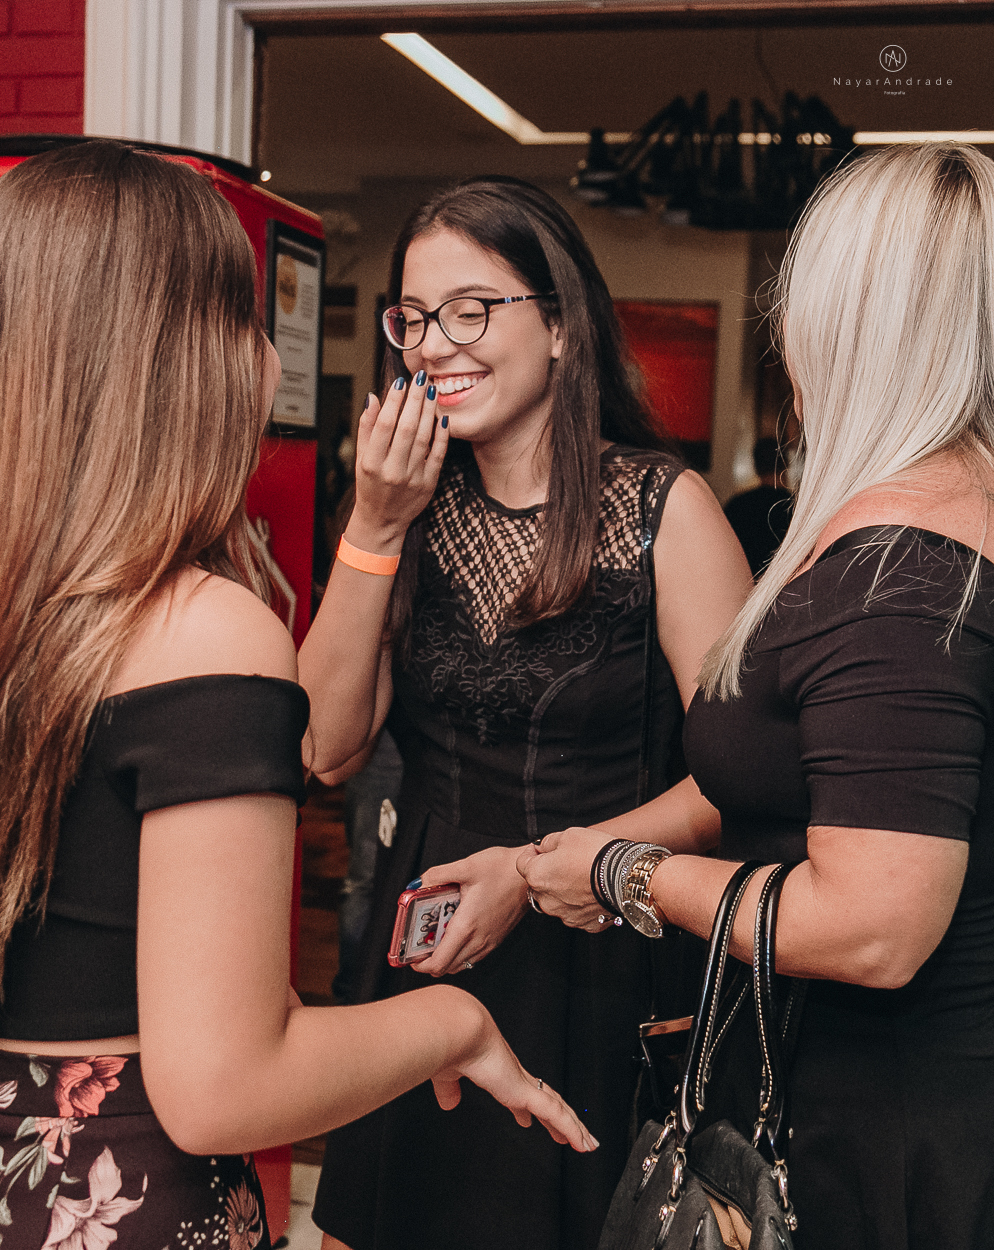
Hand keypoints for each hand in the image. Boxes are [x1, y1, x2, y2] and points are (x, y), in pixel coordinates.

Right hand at [348, 373, 447, 549]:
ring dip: (429, 412)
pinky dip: (441, 435)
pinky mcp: (428, 484)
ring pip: (423, 438)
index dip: (394, 402)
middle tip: (422, 378)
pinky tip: (442, 417)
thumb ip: (366, 428)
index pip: (384, 425)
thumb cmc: (370, 487)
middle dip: (415, 400)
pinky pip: (437, 455)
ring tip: (432, 391)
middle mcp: (392, 470)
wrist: (382, 521)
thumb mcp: (360, 459)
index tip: (401, 382)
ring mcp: (412, 478)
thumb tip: (372, 398)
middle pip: (407, 428)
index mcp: (372, 462)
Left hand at [410, 847, 529, 975]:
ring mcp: (488, 942)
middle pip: (446, 968)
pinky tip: (454, 935)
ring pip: (460, 965)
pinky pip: (472, 957)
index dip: (419, 965)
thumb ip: (437, 875)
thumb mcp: (465, 865)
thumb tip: (418, 884)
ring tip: (433, 941)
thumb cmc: (502, 869)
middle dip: (427, 962)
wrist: (530, 876)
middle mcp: (478, 940)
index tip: (409, 956)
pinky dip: (458, 954)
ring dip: (443, 959)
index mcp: (466, 926)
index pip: (438, 963)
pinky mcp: (496, 940)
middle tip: (417, 947)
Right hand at [432, 1001, 598, 1153]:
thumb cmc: (451, 1046)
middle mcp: (514, 1077)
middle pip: (545, 1101)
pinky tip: (582, 1143)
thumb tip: (449, 1104)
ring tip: (587, 1143)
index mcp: (496, 1072)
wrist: (459, 1032)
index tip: (527, 1117)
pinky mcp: (527, 1092)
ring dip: (573, 1127)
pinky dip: (572, 1130)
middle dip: (558, 1119)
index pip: (517, 1093)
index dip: (525, 1107)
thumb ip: (449, 1089)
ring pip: (558, 1109)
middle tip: (569, 1134)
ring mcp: (523, 1084)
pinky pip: (557, 1115)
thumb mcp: (447, 1074)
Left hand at [517, 828, 616, 933]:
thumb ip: (549, 842)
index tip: (540, 848)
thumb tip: (544, 847)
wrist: (626, 875)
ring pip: (558, 901)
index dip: (531, 852)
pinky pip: (578, 912)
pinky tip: (594, 891)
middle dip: (549, 873)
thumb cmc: (595, 853)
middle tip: (567, 861)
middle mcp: (546, 900)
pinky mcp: (585, 924)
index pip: (522, 863)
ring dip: (565, 890)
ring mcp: (565, 915)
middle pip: (539, 884)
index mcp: (536, 876)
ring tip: (584, 876)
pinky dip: (582, 903)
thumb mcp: (568, 834)